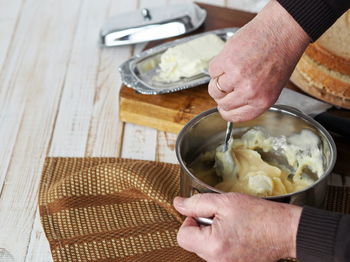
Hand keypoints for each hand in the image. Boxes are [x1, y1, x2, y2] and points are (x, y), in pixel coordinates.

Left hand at [173, 193, 301, 261]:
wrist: (286, 231)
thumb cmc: (258, 215)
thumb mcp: (224, 202)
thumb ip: (196, 203)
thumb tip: (178, 203)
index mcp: (212, 246)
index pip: (181, 236)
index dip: (189, 221)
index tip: (203, 214)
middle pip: (193, 243)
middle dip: (202, 228)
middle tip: (222, 218)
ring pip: (205, 249)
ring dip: (212, 236)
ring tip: (232, 226)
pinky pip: (218, 255)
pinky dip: (222, 244)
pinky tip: (237, 235)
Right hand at [208, 0, 309, 121]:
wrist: (281, 31)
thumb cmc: (280, 56)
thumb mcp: (272, 88)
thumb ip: (252, 100)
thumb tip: (231, 104)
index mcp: (262, 102)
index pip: (234, 117)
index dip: (226, 112)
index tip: (223, 107)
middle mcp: (249, 92)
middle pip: (222, 103)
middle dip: (222, 95)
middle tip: (229, 82)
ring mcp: (236, 77)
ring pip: (214, 89)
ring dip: (218, 80)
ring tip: (231, 69)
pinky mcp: (226, 62)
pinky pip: (212, 71)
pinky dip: (218, 65)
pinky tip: (232, 58)